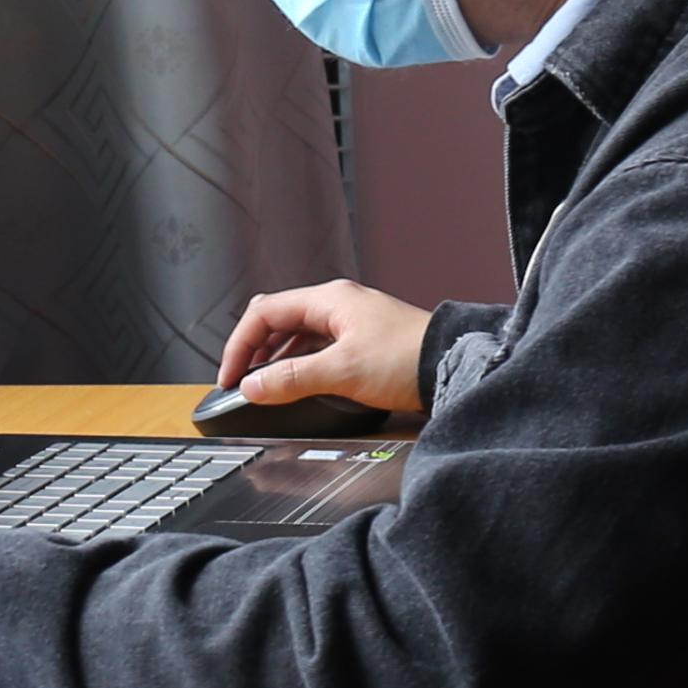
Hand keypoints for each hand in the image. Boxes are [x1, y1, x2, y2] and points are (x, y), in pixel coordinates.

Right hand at [218, 277, 432, 416]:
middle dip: (254, 350)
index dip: (239, 345)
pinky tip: (298, 384)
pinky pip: (319, 347)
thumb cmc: (409, 360)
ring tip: (265, 387)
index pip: (265, 313)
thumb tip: (254, 386)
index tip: (230, 377)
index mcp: (330, 300)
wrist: (458, 366)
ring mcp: (354, 322)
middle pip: (279, 321)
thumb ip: (293, 378)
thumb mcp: (342, 371)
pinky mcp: (366, 342)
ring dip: (277, 359)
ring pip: (299, 335)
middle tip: (242, 381)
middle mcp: (340, 305)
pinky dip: (300, 364)